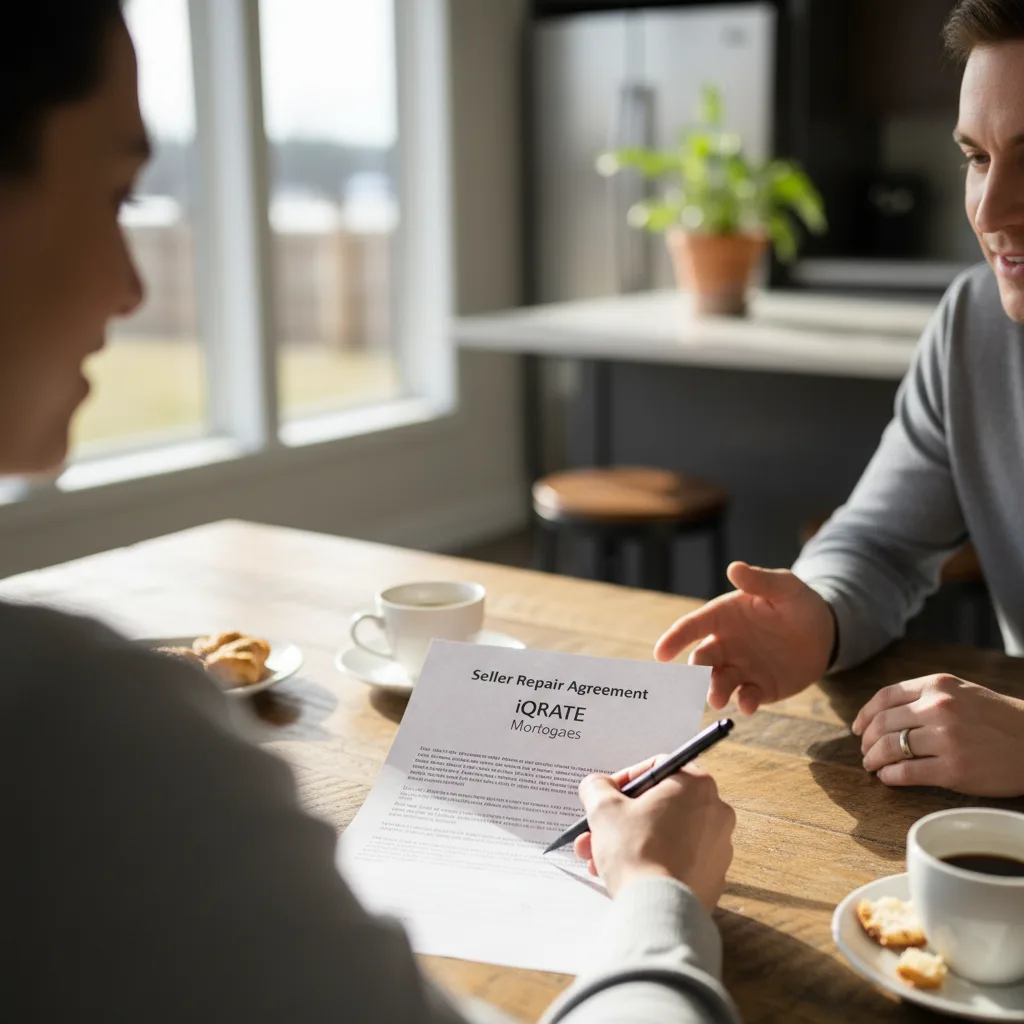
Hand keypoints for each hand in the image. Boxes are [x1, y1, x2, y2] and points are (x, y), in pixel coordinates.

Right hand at [574, 755, 735, 909]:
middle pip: (658, 805)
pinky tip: (624, 874)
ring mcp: (718, 847)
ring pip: (664, 833)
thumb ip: (597, 788)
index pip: (656, 768)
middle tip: (595, 832)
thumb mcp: (604, 809)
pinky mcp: (713, 876)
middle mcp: (716, 811)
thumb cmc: (636, 851)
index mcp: (696, 785)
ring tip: (598, 860)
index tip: (606, 797)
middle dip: (621, 819)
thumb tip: (597, 786)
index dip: (624, 780)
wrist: (658, 909)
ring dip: (629, 841)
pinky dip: (651, 861)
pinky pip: (676, 860)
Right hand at [653, 561, 834, 714]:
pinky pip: (747, 697)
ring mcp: (740, 668)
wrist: (824, 632)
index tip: (660, 654)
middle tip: (696, 678)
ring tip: (717, 700)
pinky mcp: (759, 688)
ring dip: (714, 691)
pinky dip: (744, 702)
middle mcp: (726, 644)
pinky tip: (749, 703)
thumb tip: (733, 568)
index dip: (674, 639)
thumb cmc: (797, 603)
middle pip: (702, 658)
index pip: (692, 626)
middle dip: (695, 671)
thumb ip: (759, 580)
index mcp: (723, 617)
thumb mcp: (784, 587)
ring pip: (719, 681)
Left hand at [854, 674, 1023, 796]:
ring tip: (872, 765)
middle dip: (867, 741)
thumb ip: (926, 697)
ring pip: (890, 748)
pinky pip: (906, 772)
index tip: (858, 728)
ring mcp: (945, 739)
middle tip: (865, 751)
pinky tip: (888, 777)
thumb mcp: (963, 693)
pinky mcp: (953, 770)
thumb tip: (884, 714)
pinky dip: (890, 776)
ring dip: (874, 759)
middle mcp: (939, 708)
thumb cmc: (998, 719)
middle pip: (883, 724)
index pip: (885, 697)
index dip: (865, 714)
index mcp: (938, 686)